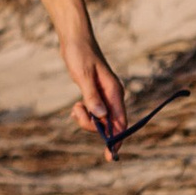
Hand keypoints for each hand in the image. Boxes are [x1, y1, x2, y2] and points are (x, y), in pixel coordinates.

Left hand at [61, 29, 128, 153]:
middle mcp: (112, 96)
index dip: (117, 140)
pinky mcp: (96, 95)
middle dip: (94, 126)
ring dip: (86, 120)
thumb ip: (92, 97)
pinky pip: (93, 113)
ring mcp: (105, 96)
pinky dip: (84, 114)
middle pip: (109, 124)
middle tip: (77, 112)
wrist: (75, 38)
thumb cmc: (80, 53)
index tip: (111, 155)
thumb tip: (100, 118)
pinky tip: (76, 107)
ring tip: (75, 107)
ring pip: (100, 120)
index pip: (120, 123)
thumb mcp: (83, 74)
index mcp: (115, 92)